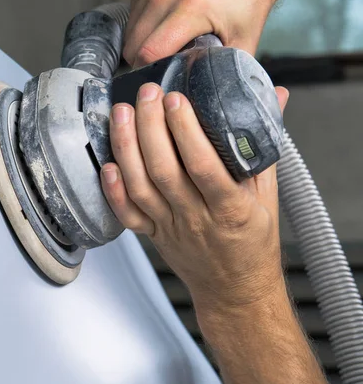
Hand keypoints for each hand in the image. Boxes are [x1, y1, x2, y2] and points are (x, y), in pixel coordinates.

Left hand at [100, 83, 289, 307]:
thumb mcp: (269, 194)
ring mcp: (170, 227)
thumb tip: (275, 95)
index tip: (176, 99)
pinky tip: (107, 162)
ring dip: (127, 148)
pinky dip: (114, 190)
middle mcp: (196, 218)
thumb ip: (264, 144)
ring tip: (122, 113)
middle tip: (147, 95)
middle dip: (150, 127)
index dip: (186, 131)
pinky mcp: (152, 235)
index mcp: (231, 208)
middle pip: (164, 170)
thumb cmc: (252, 241)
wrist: (235, 288)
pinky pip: (127, 214)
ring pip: (140, 187)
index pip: (203, 166)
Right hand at [123, 0, 285, 66]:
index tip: (165, 80)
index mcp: (192, 8)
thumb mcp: (245, 37)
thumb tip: (212, 99)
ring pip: (129, 33)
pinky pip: (131, 16)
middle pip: (133, 47)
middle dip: (146, 63)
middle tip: (168, 65)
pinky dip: (142, 26)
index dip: (154, 73)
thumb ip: (225, 70)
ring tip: (167, 43)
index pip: (149, 54)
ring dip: (142, 44)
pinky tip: (163, 26)